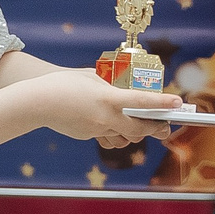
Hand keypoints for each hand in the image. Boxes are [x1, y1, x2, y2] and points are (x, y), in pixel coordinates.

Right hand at [34, 72, 178, 145]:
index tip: (177, 103)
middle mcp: (105, 117)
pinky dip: (113, 130)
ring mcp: (97, 129)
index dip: (162, 103)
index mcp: (108, 98)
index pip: (141, 102)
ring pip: (124, 136)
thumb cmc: (63, 83)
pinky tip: (110, 122)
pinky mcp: (88, 136)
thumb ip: (109, 86)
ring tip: (140, 124)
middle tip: (165, 126)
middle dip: (155, 129)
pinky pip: (107, 136)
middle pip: (139, 129)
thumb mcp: (91, 77)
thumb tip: (121, 94)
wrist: (36, 103)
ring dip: (134, 132)